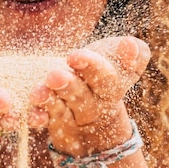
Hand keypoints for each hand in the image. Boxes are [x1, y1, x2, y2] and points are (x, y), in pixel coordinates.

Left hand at [27, 36, 150, 156]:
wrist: (98, 108)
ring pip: (62, 111)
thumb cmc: (109, 73)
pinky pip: (46, 122)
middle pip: (82, 98)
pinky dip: (39, 118)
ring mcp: (73, 116)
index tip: (75, 56)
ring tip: (38, 93)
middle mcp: (93, 105)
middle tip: (54, 75)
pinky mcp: (54, 122)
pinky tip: (32, 115)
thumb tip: (130, 45)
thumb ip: (136, 53)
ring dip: (50, 102)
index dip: (92, 67)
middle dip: (68, 86)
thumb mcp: (124, 62)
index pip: (106, 79)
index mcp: (112, 88)